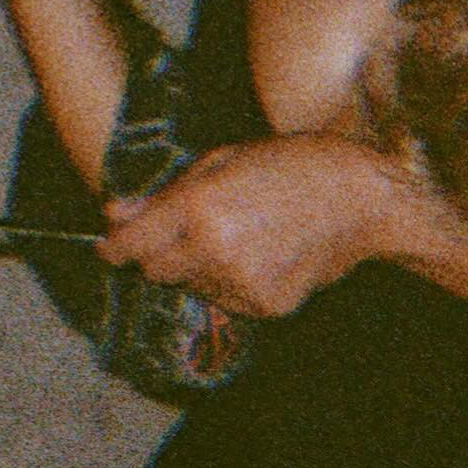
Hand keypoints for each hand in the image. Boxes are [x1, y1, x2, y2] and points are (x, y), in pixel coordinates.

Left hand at [94, 136, 393, 317]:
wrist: (359, 199)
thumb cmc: (290, 164)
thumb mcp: (222, 160)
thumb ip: (165, 193)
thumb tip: (113, 214)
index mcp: (199, 206)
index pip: (134, 244)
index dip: (114, 248)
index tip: (107, 249)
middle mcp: (214, 250)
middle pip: (157, 271)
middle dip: (159, 254)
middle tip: (186, 230)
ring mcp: (241, 283)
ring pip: (193, 287)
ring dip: (198, 267)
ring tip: (237, 233)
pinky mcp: (266, 306)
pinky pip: (227, 301)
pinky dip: (231, 281)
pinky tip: (259, 254)